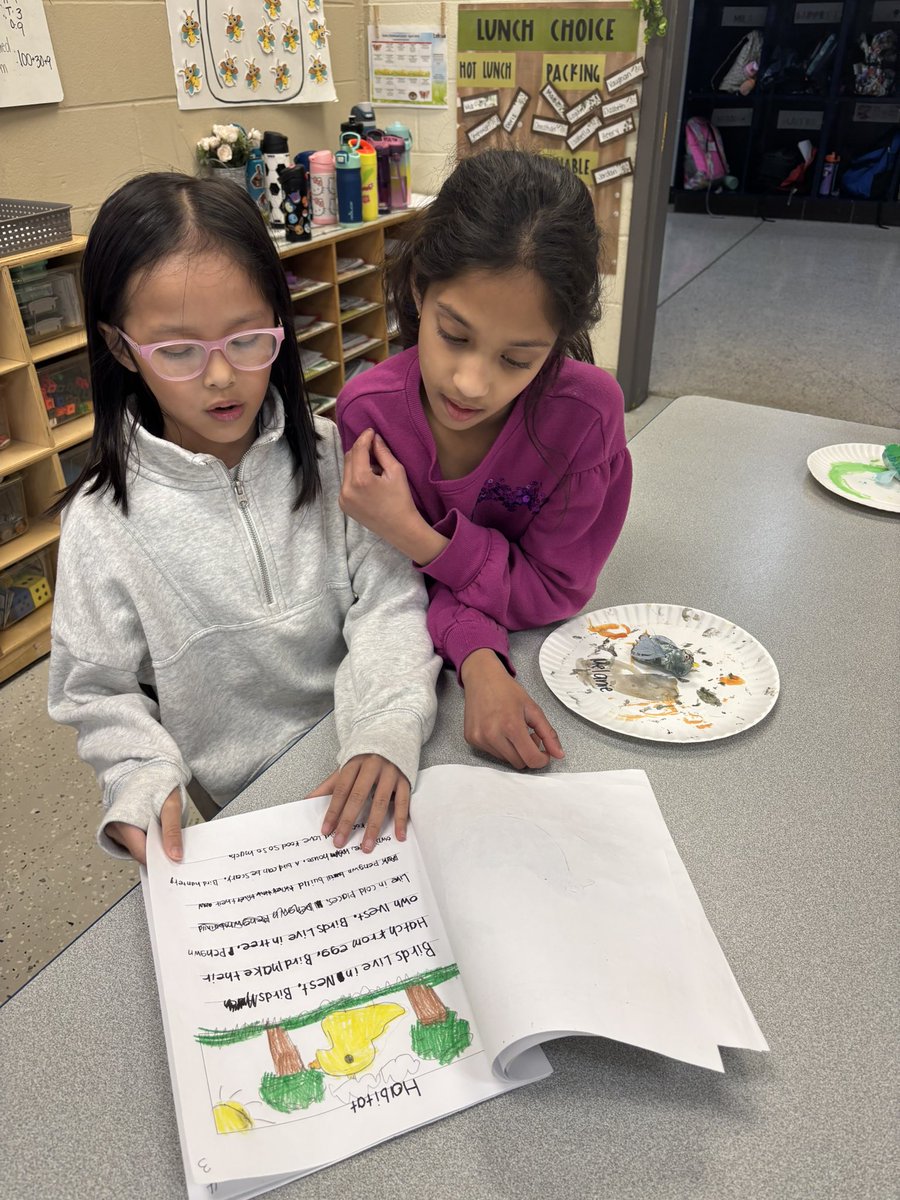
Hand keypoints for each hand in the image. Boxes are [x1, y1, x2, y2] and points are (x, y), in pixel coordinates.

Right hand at [107, 788, 182, 865]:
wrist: (145, 768)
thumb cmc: (157, 782)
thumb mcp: (171, 805)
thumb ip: (172, 831)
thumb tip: (175, 855)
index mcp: (123, 823)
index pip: (141, 853)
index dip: (159, 859)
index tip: (174, 859)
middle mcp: (114, 828)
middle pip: (139, 852)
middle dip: (157, 851)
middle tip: (173, 844)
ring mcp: (114, 829)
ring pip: (137, 847)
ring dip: (152, 843)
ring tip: (162, 828)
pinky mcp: (119, 829)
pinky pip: (134, 841)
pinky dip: (146, 838)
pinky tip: (154, 828)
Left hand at [308, 754, 409, 852]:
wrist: (391, 736)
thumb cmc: (365, 758)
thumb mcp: (346, 768)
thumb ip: (328, 786)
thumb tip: (306, 802)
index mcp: (354, 763)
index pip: (341, 790)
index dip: (333, 811)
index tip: (326, 830)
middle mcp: (372, 767)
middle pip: (358, 797)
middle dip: (348, 822)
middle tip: (340, 842)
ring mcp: (390, 773)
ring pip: (380, 802)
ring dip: (373, 827)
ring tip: (366, 846)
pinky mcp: (405, 780)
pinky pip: (403, 802)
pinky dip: (401, 820)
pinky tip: (398, 836)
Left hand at [340, 429, 446, 564]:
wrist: (400, 528)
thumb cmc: (401, 500)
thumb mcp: (396, 472)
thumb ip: (383, 452)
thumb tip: (374, 438)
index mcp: (360, 479)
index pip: (358, 450)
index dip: (364, 438)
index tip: (371, 431)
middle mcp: (347, 489)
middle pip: (349, 458)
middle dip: (361, 449)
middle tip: (375, 448)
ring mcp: (343, 498)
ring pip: (347, 470)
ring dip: (358, 463)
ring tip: (375, 468)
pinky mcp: (343, 505)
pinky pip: (347, 483)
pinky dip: (356, 477)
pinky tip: (370, 481)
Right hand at [460, 649, 564, 769]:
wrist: (482, 678)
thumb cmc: (507, 690)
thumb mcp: (533, 709)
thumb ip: (548, 733)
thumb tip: (559, 754)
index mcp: (511, 726)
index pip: (531, 759)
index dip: (542, 759)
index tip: (544, 752)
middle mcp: (492, 735)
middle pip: (519, 763)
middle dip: (528, 753)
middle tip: (528, 735)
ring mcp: (480, 738)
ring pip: (506, 760)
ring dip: (514, 751)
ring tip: (513, 731)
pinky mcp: (471, 740)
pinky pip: (492, 754)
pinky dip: (500, 747)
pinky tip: (499, 730)